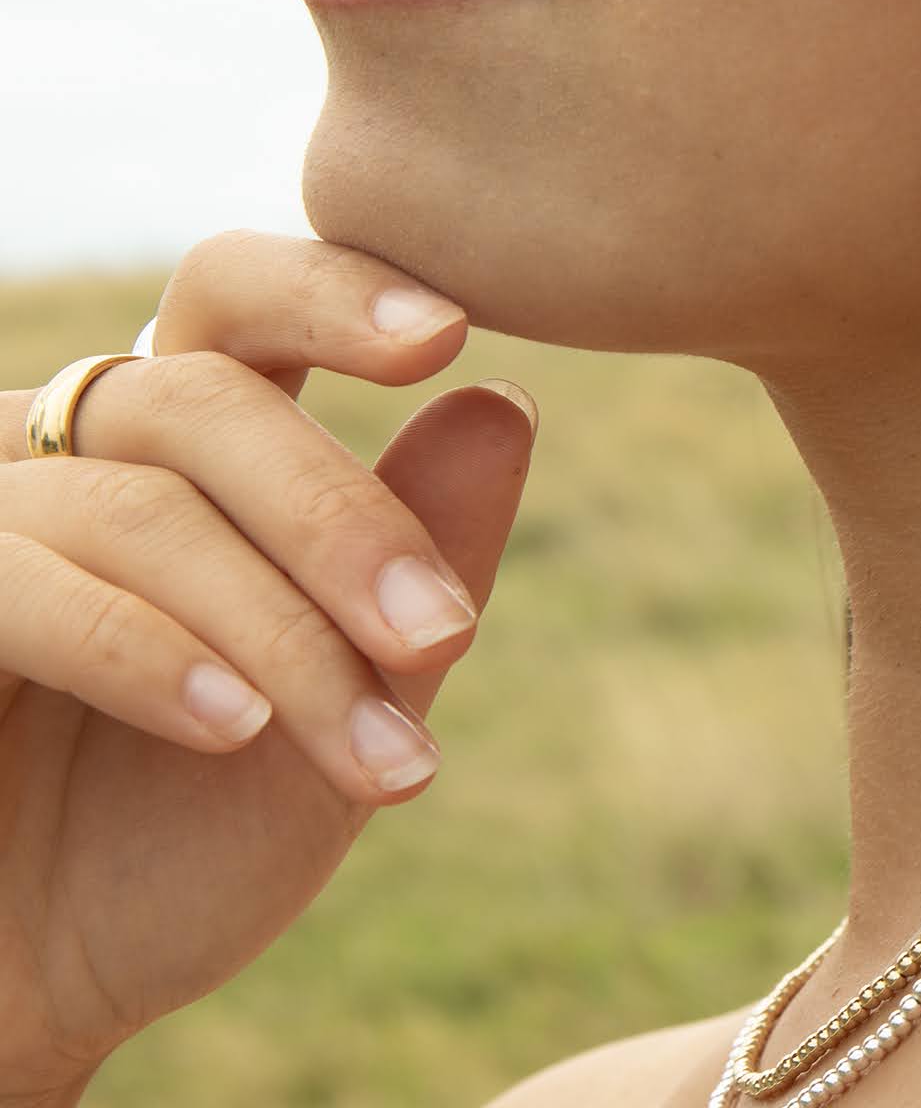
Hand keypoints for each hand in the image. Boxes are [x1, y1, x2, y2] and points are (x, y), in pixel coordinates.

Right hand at [0, 232, 536, 1099]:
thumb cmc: (187, 835)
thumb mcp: (352, 698)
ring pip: (143, 507)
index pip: (244, 300)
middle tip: (446, 635)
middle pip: (211, 398)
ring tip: (372, 749)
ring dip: (279, 631)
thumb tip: (506, 397)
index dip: (332, 290)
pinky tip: (236, 725)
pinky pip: (28, 584)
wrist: (34, 996)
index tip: (448, 332)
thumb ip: (423, 554)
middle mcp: (70, 451)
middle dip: (343, 520)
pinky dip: (150, 654)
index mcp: (183, 441)